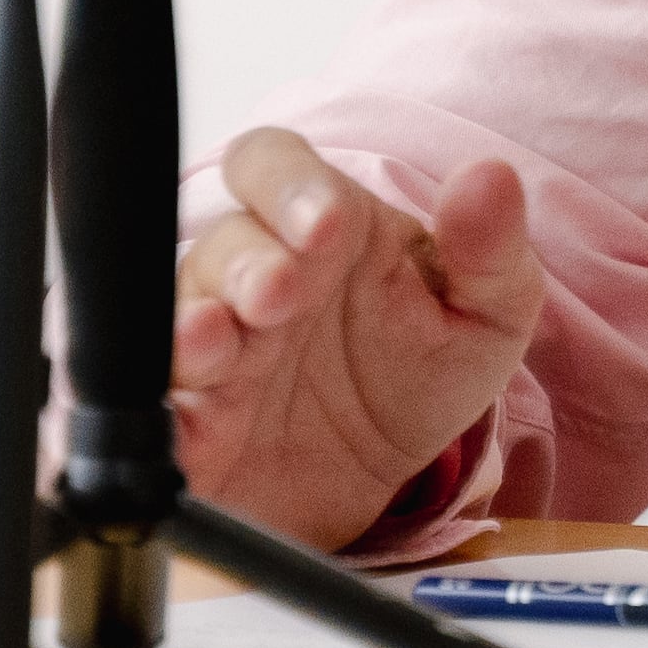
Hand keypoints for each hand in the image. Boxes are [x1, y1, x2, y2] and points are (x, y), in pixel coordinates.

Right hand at [168, 129, 545, 549]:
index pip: (274, 167)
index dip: (289, 184)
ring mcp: (211, 346)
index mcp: (319, 226)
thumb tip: (493, 176)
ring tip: (218, 337)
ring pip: (175, 314)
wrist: (378, 480)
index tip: (329, 223)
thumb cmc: (416, 371)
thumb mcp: (482, 317)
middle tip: (278, 291)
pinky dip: (162, 411)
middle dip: (248, 260)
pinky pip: (154, 407)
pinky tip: (185, 420)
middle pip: (224, 241)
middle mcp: (252, 275)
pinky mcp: (187, 422)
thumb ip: (490, 249)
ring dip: (192, 322)